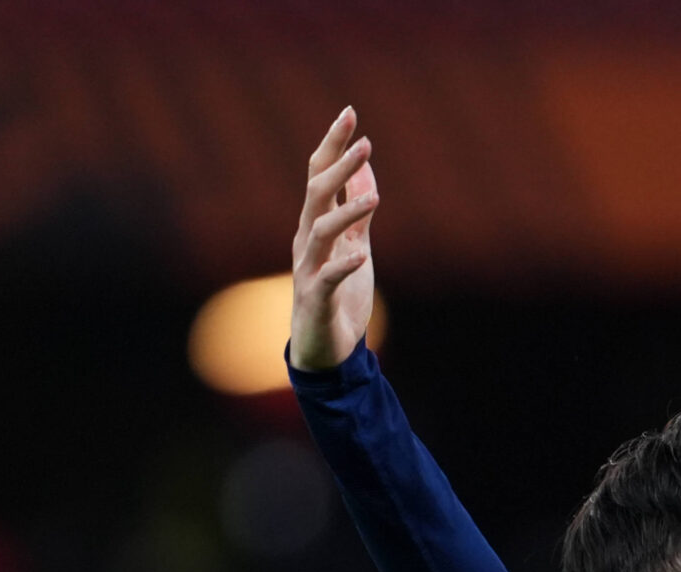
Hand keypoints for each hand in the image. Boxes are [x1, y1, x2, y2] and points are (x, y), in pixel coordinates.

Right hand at [290, 108, 378, 372]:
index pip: (319, 174)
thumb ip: (358, 210)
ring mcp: (308, 269)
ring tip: (374, 197)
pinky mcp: (316, 298)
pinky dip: (344, 265)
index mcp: (315, 224)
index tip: (349, 112)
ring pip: (321, 230)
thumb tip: (365, 169)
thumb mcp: (355, 245)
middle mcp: (307, 240)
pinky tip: (361, 256)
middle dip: (338, 165)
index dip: (333, 144)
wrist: (326, 350)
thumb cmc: (339, 296)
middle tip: (363, 140)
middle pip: (316, 192)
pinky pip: (328, 277)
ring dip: (347, 211)